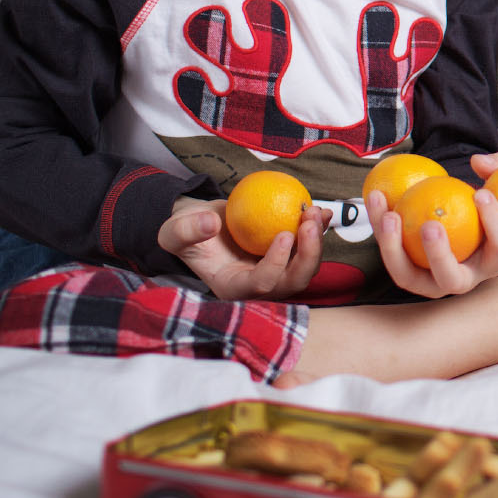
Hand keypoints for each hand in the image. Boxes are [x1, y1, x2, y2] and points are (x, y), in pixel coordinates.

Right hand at [159, 194, 331, 299]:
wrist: (202, 223)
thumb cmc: (186, 230)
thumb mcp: (175, 231)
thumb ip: (186, 230)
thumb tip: (210, 224)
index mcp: (233, 287)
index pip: (261, 284)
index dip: (276, 264)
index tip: (284, 234)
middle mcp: (258, 287)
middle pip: (293, 282)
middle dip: (309, 255)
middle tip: (309, 221)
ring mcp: (275, 273)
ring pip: (306, 267)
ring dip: (316, 240)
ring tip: (315, 210)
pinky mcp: (286, 258)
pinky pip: (308, 249)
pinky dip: (318, 230)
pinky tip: (322, 210)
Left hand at [362, 151, 497, 297]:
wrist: (460, 215)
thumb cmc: (484, 198)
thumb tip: (478, 163)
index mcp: (495, 260)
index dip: (495, 223)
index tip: (481, 194)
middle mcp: (465, 278)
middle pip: (452, 280)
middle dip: (439, 256)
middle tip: (431, 224)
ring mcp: (431, 279)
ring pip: (409, 277)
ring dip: (394, 249)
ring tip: (389, 216)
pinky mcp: (405, 268)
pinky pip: (390, 252)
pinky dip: (379, 227)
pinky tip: (377, 196)